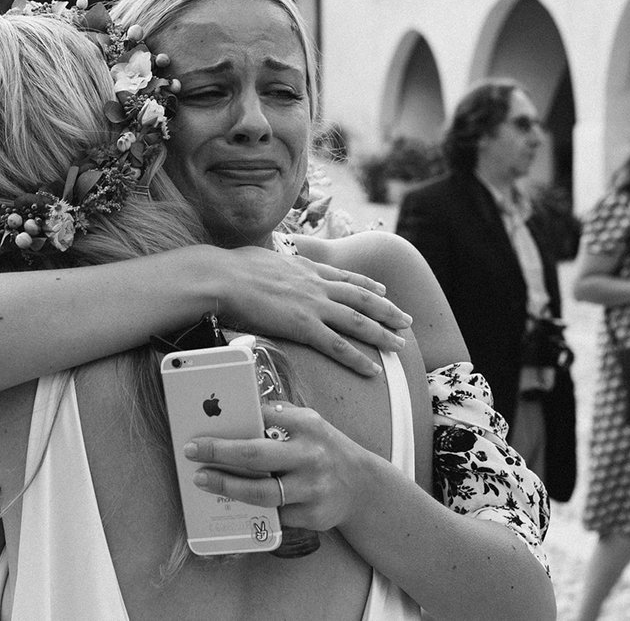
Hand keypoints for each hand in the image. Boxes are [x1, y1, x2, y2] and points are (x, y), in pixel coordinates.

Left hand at [185, 401, 371, 531]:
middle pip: (256, 455)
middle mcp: (311, 456)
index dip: (233, 421)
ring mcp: (312, 489)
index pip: (264, 417)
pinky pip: (274, 515)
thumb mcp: (309, 423)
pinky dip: (252, 509)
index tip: (204, 425)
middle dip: (219, 452)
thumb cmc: (323, 449)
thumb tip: (236, 413)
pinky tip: (233, 504)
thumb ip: (279, 417)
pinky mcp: (312, 516)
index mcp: (308, 426)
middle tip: (192, 451)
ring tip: (203, 481)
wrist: (361, 486)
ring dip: (227, 487)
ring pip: (261, 492)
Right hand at [213, 246, 412, 376]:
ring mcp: (312, 305)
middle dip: (387, 309)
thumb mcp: (260, 259)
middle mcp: (316, 284)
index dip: (367, 285)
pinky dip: (357, 358)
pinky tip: (372, 370)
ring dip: (383, 333)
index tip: (383, 291)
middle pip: (361, 298)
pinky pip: (337, 345)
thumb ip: (272, 265)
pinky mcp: (303, 326)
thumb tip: (265, 266)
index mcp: (305, 268)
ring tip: (400, 345)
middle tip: (406, 320)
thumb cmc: (230, 269)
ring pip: (358, 321)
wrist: (222, 277)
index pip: (344, 277)